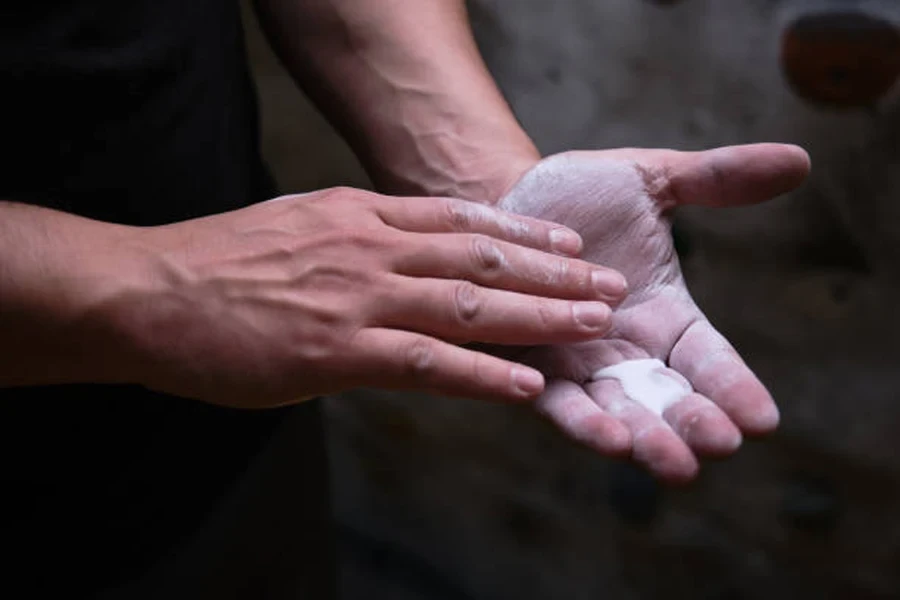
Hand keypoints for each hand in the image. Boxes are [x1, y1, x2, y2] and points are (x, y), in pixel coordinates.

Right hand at [108, 187, 627, 407]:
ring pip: (470, 305)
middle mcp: (370, 248)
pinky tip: (527, 384)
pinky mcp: (338, 350)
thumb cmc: (214, 265)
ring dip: (539, 316)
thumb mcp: (295, 230)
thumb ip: (349, 244)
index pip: (458, 219)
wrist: (147, 290)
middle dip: (552, 273)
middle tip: (606, 283)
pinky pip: (428, 362)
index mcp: (359, 217)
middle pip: (481, 257)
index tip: (566, 244)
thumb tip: (388, 262)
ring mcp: (358, 297)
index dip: (520, 233)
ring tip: (593, 326)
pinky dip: (484, 374)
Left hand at [494, 144, 810, 481]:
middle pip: (668, 398)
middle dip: (692, 423)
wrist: (500, 196)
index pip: (709, 361)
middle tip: (718, 444)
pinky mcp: (527, 367)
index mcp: (664, 317)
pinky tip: (609, 439)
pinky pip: (556, 402)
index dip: (735, 387)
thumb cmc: (576, 194)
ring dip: (646, 438)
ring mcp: (576, 365)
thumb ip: (715, 179)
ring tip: (673, 464)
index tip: (763, 419)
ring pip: (617, 412)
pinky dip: (582, 421)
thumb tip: (799, 160)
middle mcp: (625, 352)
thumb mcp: (650, 180)